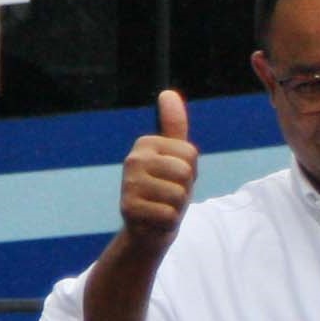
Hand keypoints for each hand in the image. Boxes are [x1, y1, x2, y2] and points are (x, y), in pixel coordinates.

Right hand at [121, 89, 199, 248]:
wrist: (148, 228)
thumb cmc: (166, 189)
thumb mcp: (175, 156)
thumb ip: (174, 126)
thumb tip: (168, 92)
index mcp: (145, 143)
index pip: (191, 154)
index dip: (191, 171)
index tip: (174, 178)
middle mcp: (133, 159)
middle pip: (185, 172)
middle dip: (185, 189)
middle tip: (169, 195)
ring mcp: (128, 184)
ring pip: (179, 195)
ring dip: (176, 207)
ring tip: (162, 206)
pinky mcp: (128, 209)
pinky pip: (169, 215)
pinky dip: (168, 222)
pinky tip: (155, 220)